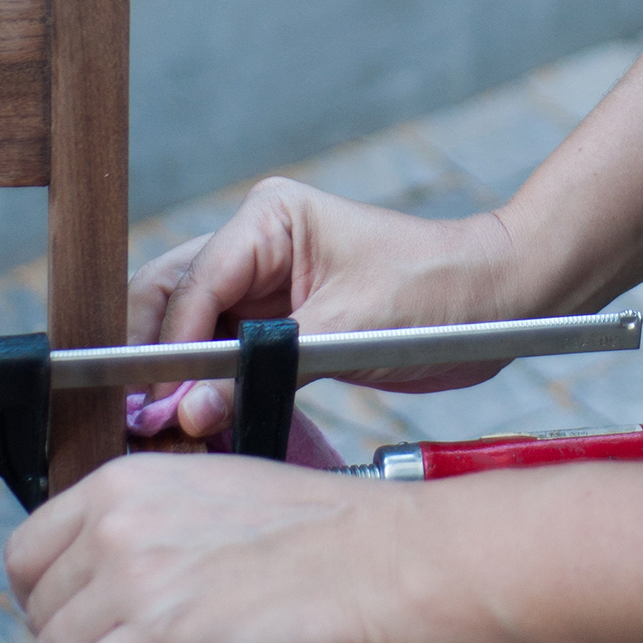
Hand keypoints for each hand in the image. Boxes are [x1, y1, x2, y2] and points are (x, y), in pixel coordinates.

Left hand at [5, 451, 400, 642]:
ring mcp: (137, 586)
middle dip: (63, 631)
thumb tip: (109, 551)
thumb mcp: (212, 482)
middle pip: (38, 603)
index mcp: (128, 480)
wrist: (374, 557)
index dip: (41, 587)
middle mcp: (118, 527)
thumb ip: (149, 508)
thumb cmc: (313, 521)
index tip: (64, 606)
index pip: (29, 545)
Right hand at [128, 177, 518, 434]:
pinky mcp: (279, 323)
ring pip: (189, 328)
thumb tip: (191, 410)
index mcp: (268, 217)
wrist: (501, 302)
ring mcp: (263, 284)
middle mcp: (254, 243)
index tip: (157, 402)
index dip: (170, 346)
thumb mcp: (351, 330)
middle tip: (141, 416)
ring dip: (174, 375)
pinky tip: (198, 420)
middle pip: (171, 298)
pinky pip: (225, 354)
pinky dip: (208, 386)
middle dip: (153, 356)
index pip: (194, 284)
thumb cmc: (439, 293)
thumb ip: (266, 369)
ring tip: (163, 425)